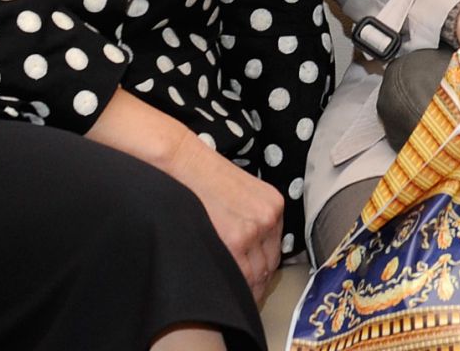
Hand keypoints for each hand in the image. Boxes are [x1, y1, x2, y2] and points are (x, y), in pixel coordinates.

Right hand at [87, 89, 284, 303]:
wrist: (184, 164)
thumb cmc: (206, 178)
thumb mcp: (242, 195)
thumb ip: (251, 219)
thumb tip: (249, 253)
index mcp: (273, 206)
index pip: (275, 251)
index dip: (263, 272)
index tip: (253, 284)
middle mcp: (268, 218)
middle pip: (267, 266)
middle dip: (255, 283)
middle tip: (239, 295)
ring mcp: (253, 230)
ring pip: (255, 275)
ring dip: (243, 287)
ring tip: (226, 293)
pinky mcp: (234, 240)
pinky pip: (239, 276)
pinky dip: (231, 286)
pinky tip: (221, 289)